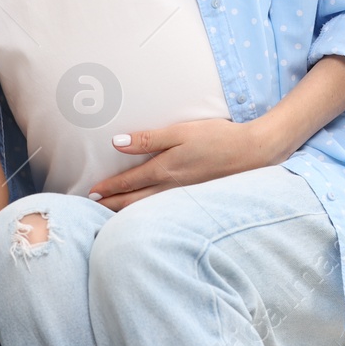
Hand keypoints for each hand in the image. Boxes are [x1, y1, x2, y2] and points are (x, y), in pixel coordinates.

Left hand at [87, 118, 287, 210]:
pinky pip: (162, 208)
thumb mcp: (182, 131)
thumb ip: (149, 138)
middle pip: (134, 201)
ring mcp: (184, 196)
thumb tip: (117, 143)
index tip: (91, 192)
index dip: (108, 188)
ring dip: (127, 211)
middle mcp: (171, 188)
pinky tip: (146, 212)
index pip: (129, 183)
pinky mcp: (194, 197)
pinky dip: (147, 212)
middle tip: (92, 207)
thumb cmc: (217, 138)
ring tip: (111, 214)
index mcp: (165, 170)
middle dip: (112, 204)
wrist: (253, 154)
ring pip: (148, 208)